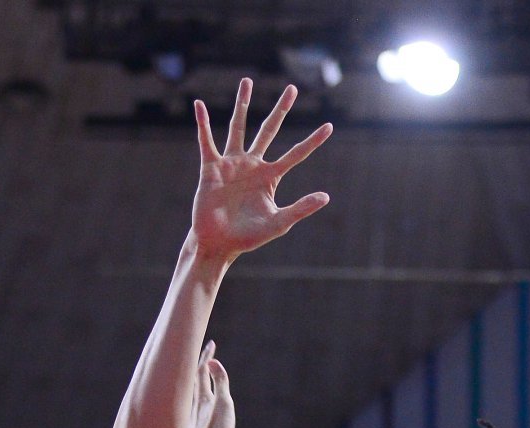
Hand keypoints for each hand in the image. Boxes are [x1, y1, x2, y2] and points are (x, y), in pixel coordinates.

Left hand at [182, 341, 234, 427]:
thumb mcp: (224, 404)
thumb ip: (220, 383)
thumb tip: (212, 362)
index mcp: (202, 398)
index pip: (202, 371)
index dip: (207, 357)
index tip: (211, 344)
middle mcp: (192, 408)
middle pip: (193, 384)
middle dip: (199, 370)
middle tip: (203, 360)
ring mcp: (188, 422)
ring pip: (188, 401)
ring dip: (193, 391)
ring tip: (196, 387)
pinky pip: (187, 421)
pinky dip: (190, 414)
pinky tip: (188, 420)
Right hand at [192, 78, 330, 264]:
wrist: (218, 244)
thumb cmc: (247, 237)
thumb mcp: (278, 223)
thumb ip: (300, 209)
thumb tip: (326, 197)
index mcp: (270, 177)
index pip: (296, 154)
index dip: (313, 142)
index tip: (329, 127)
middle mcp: (253, 165)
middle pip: (269, 130)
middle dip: (281, 110)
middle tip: (292, 88)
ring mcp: (232, 163)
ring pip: (239, 127)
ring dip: (243, 104)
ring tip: (247, 81)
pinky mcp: (212, 167)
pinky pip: (206, 141)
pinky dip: (202, 123)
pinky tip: (199, 105)